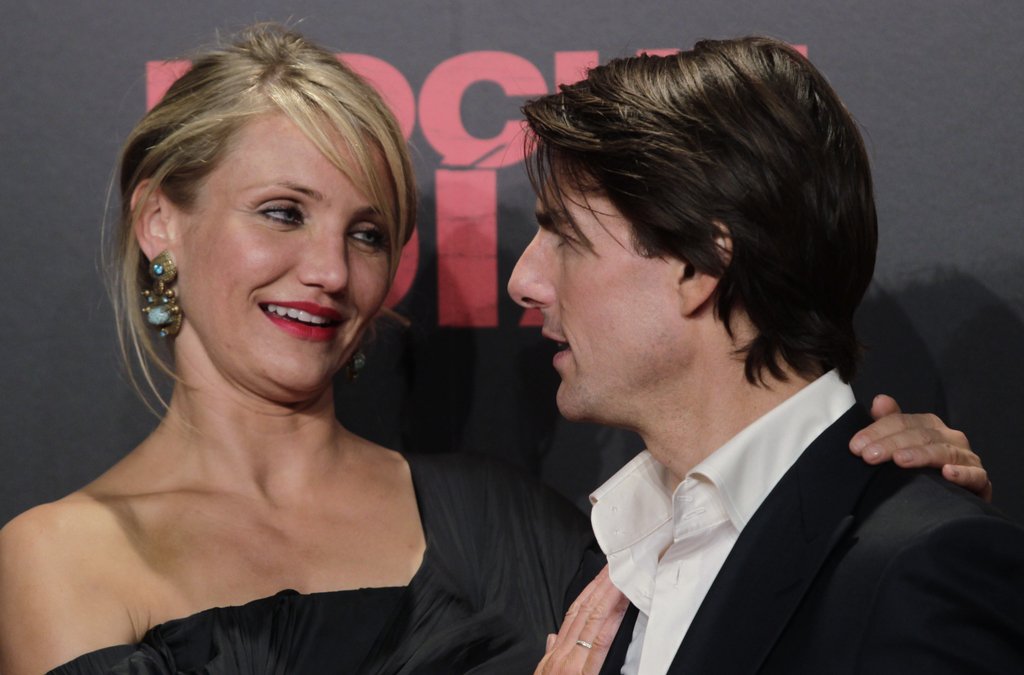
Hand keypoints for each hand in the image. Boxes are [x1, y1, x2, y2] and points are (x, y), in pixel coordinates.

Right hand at [535, 565, 627, 674]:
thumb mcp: (542, 674)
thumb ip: (549, 653)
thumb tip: (553, 637)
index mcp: (556, 653)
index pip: (573, 615)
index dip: (588, 593)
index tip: (601, 577)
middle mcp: (563, 653)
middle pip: (584, 611)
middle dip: (600, 586)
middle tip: (614, 567)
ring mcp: (571, 662)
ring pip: (592, 619)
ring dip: (608, 595)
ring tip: (621, 578)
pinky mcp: (583, 674)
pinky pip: (600, 642)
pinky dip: (612, 620)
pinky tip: (622, 606)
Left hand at [849, 394, 990, 500]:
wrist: (948, 502)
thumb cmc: (919, 470)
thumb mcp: (900, 445)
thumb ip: (889, 422)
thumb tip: (879, 401)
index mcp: (929, 426)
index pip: (901, 422)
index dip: (877, 431)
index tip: (856, 446)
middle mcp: (949, 438)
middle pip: (920, 435)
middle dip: (891, 444)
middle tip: (869, 456)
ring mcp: (966, 458)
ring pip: (944, 451)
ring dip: (921, 455)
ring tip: (900, 460)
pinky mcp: (980, 481)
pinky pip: (975, 475)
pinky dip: (962, 473)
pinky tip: (947, 474)